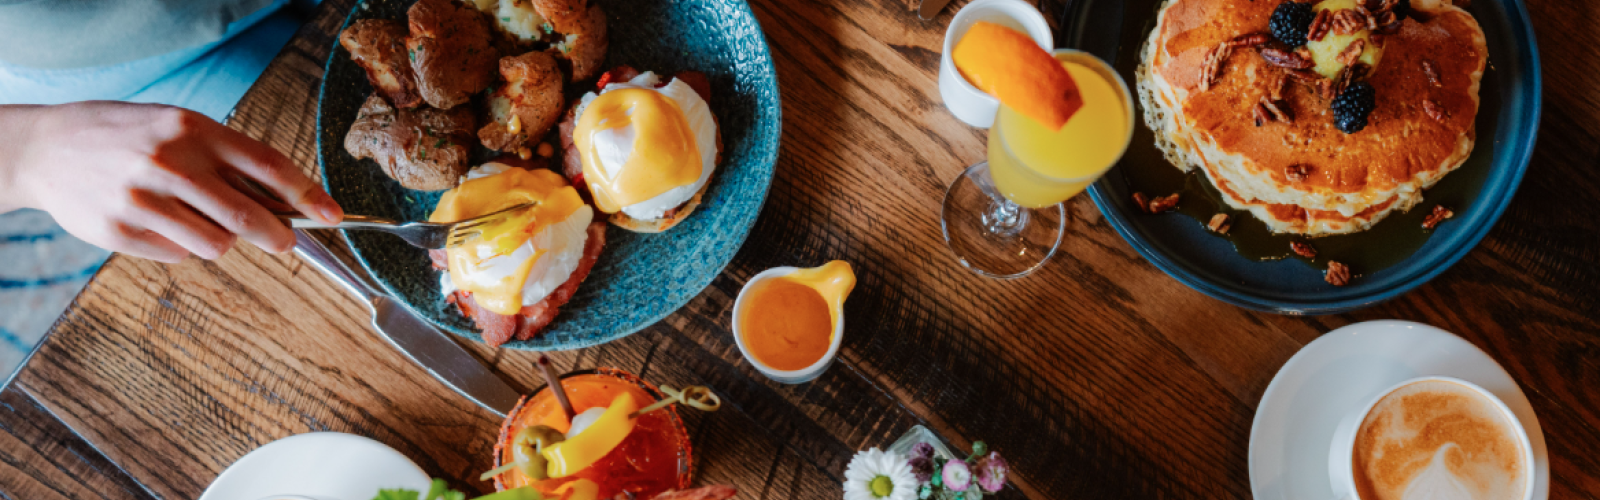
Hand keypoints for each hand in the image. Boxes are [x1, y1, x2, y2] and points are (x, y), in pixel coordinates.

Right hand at [0, 101, 343, 262]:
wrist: (47, 147)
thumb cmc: (129, 136)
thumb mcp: (178, 128)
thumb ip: (227, 160)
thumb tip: (287, 201)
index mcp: (192, 131)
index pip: (266, 165)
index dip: (306, 194)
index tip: (332, 214)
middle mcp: (169, 163)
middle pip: (247, 215)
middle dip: (277, 235)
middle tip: (285, 242)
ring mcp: (142, 200)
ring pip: (216, 244)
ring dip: (222, 240)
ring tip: (199, 220)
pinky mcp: (120, 232)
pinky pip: (179, 255)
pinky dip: (183, 246)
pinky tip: (160, 223)